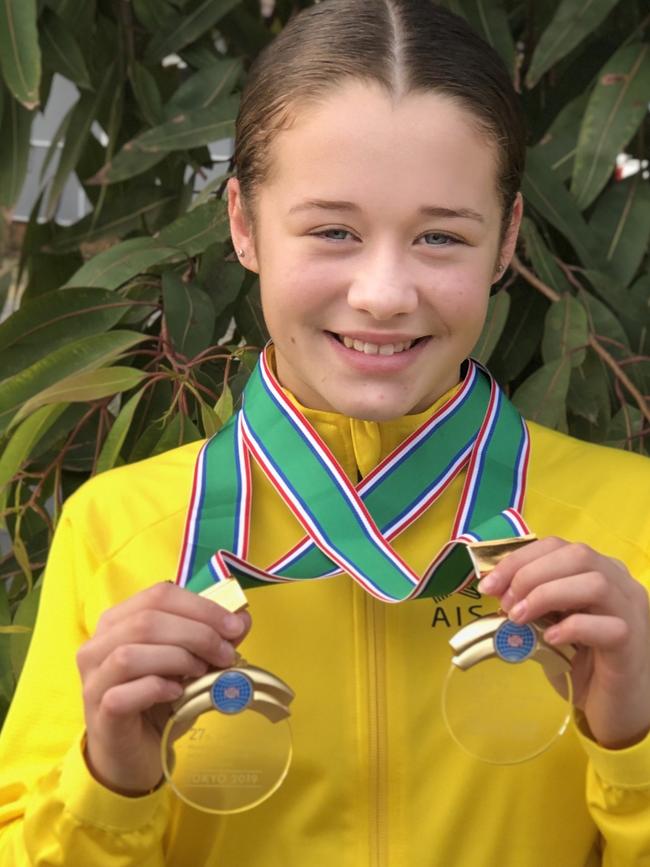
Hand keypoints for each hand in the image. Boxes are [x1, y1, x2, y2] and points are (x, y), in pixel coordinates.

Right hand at [77, 582, 250, 795]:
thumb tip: (242, 618)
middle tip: (226, 654)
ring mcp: (94, 679)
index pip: (159, 595)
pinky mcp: (100, 713)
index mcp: (118, 621)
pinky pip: (124, 693)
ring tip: (200, 672)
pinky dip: (157, 688)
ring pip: (130, 653)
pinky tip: (177, 693)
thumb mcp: (191, 664)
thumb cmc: (159, 701)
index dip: (201, 606)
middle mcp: (98, 645)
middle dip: (197, 633)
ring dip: (177, 658)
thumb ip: (213, 638)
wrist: (133, 755)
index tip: (235, 626)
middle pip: (147, 620)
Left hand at [477, 537, 649, 748]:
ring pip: (595, 584)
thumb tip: (495, 588)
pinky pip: (607, 626)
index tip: (488, 584)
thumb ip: (531, 601)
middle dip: (530, 574)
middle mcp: (620, 583)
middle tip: (505, 602)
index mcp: (598, 570)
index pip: (557, 546)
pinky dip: (571, 628)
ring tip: (520, 618)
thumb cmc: (581, 660)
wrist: (616, 705)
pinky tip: (549, 639)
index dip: (518, 560)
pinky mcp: (631, 643)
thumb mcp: (550, 622)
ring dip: (547, 595)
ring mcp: (631, 611)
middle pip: (577, 556)